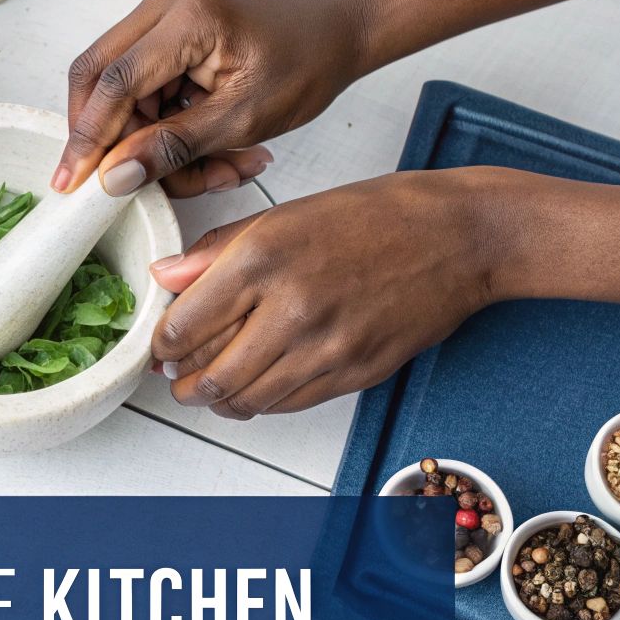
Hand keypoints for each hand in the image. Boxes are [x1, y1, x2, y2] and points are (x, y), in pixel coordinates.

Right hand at [55, 0, 374, 197]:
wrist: (347, 22)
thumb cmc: (314, 61)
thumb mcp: (247, 118)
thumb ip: (175, 146)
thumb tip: (115, 176)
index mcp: (190, 14)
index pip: (115, 81)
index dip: (88, 136)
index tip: (71, 181)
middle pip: (101, 74)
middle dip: (109, 135)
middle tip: (124, 181)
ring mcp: (170, 2)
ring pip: (124, 82)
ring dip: (151, 133)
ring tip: (211, 167)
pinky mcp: (177, 16)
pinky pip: (148, 74)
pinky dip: (167, 116)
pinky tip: (208, 142)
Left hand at [148, 168, 510, 416]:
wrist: (458, 237)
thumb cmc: (378, 217)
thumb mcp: (285, 214)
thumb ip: (217, 250)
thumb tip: (166, 277)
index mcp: (262, 258)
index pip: (183, 326)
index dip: (162, 345)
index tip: (161, 346)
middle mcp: (289, 308)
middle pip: (209, 374)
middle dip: (183, 384)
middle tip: (175, 378)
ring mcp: (325, 348)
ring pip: (246, 400)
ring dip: (218, 401)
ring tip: (210, 389)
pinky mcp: (354, 374)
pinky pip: (288, 404)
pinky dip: (262, 402)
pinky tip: (255, 386)